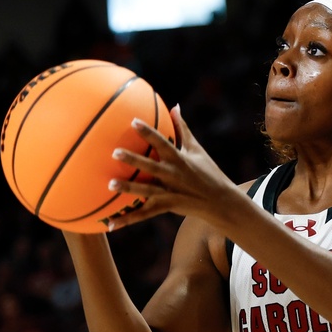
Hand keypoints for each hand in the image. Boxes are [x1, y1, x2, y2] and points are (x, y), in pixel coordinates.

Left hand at [104, 105, 242, 230]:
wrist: (221, 201)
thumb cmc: (208, 172)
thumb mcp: (196, 149)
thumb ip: (182, 128)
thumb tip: (175, 106)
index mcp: (179, 159)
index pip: (162, 143)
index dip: (148, 132)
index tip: (133, 121)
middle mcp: (173, 175)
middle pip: (151, 167)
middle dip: (134, 160)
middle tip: (115, 153)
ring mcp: (170, 192)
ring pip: (146, 191)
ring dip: (128, 188)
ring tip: (110, 184)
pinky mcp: (168, 207)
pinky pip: (145, 214)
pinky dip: (128, 219)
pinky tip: (111, 225)